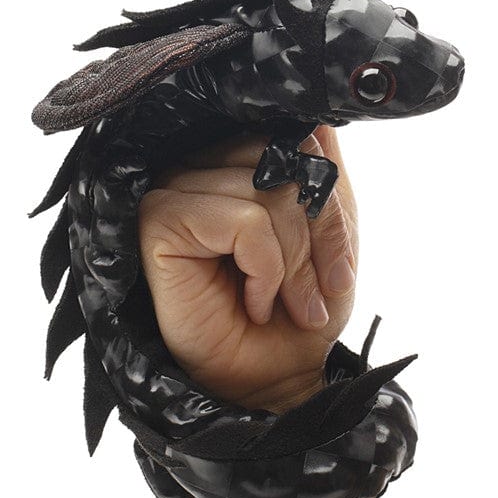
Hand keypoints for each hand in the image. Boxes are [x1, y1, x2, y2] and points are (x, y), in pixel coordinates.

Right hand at [138, 125, 358, 413]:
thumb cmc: (298, 308)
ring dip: (293, 261)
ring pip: (264, 190)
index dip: (326, 199)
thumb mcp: (331, 235)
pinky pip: (241, 220)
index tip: (338, 269)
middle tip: (317, 292)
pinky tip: (254, 301)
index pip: (293, 139)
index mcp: (236, 165)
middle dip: (316, 234)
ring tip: (286, 302)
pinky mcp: (159, 222)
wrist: (275, 377)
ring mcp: (175, 191)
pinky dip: (264, 268)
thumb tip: (323, 120)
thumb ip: (325, 177)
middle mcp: (201, 168)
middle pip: (281, 159)